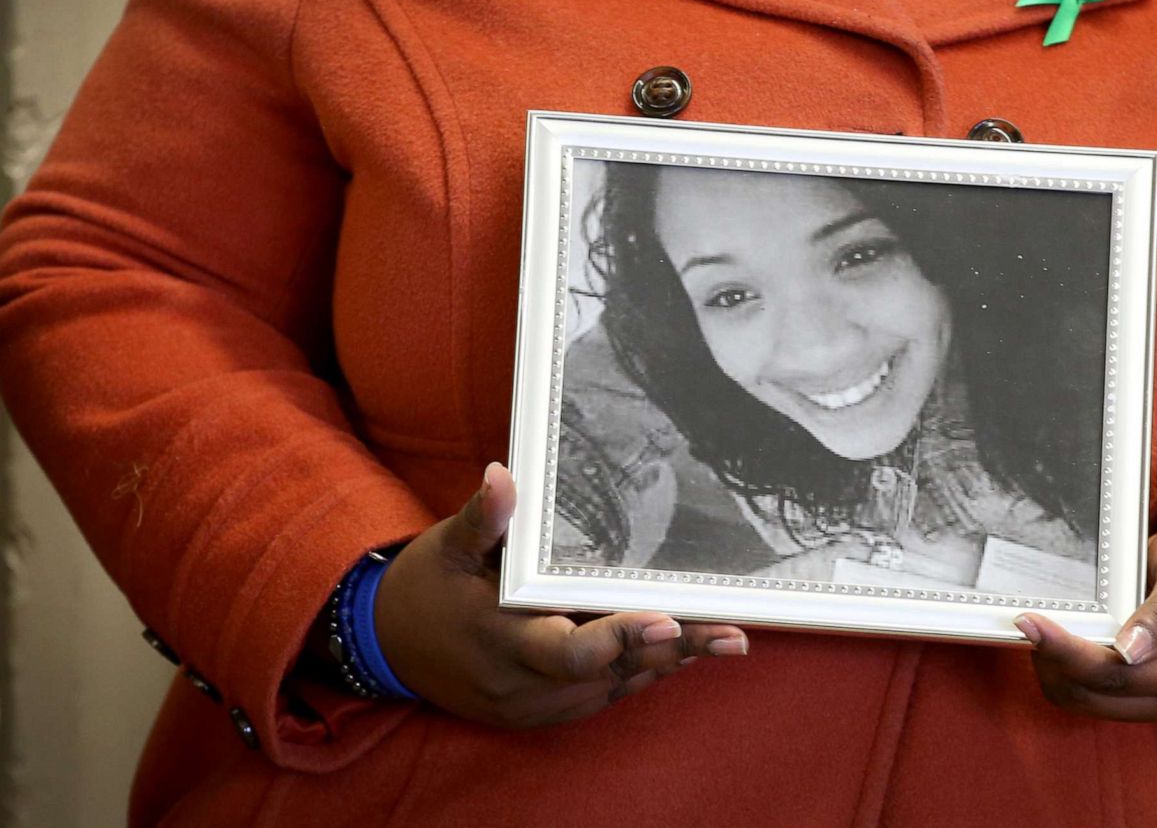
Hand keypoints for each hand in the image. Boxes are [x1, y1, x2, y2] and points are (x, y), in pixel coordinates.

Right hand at [375, 462, 749, 727]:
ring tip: (726, 641)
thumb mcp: (447, 548)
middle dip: (674, 653)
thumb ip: (482, 520)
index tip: (669, 620)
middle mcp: (524, 684)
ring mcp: (533, 707)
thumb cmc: (426, 587)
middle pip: (612, 674)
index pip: (573, 651)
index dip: (622, 638)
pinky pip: (601, 698)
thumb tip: (504, 477)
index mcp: (503, 640)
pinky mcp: (538, 714)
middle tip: (734, 635)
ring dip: (667, 666)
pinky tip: (680, 654)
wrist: (388, 647)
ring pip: (614, 689)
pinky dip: (640, 675)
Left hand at [1013, 501, 1156, 720]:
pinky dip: (1066, 667)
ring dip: (1055, 668)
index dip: (1067, 652)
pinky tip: (1056, 635)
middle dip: (1054, 663)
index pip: (1116, 676)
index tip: (1029, 622)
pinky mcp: (1138, 688)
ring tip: (1039, 626)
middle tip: (1027, 620)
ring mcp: (1155, 697)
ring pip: (1083, 699)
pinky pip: (1090, 689)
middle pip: (1092, 696)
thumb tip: (1129, 651)